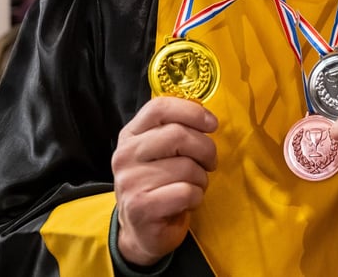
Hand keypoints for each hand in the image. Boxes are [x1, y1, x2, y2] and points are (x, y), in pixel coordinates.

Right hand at [111, 97, 217, 265]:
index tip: (212, 124)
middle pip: (178, 135)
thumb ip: (177, 129)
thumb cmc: (160, 183)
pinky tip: (186, 202)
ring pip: (187, 166)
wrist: (142, 230)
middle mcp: (125, 155)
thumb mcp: (162, 152)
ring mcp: (130, 182)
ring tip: (192, 185)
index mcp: (130, 135)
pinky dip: (196, 197)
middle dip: (206, 149)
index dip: (192, 112)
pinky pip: (187, 192)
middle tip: (209, 163)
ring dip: (201, 178)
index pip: (160, 107)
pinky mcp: (141, 207)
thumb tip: (206, 115)